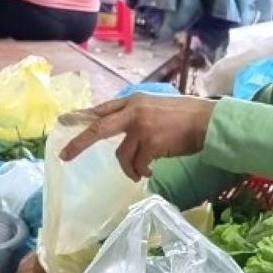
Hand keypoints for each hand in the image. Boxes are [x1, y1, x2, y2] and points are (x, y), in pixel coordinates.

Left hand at [58, 94, 215, 181]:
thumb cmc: (186, 117)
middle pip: (98, 129)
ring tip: (139, 172)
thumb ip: (136, 115)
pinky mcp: (151, 142)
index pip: (102, 109)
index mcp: (134, 100)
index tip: (63, 121)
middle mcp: (134, 110)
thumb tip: (121, 131)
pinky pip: (137, 164)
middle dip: (79, 143)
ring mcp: (141, 126)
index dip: (82, 116)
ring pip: (122, 155)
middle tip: (64, 155)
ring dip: (129, 168)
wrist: (208, 121)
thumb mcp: (156, 107)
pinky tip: (150, 172)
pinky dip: (141, 171)